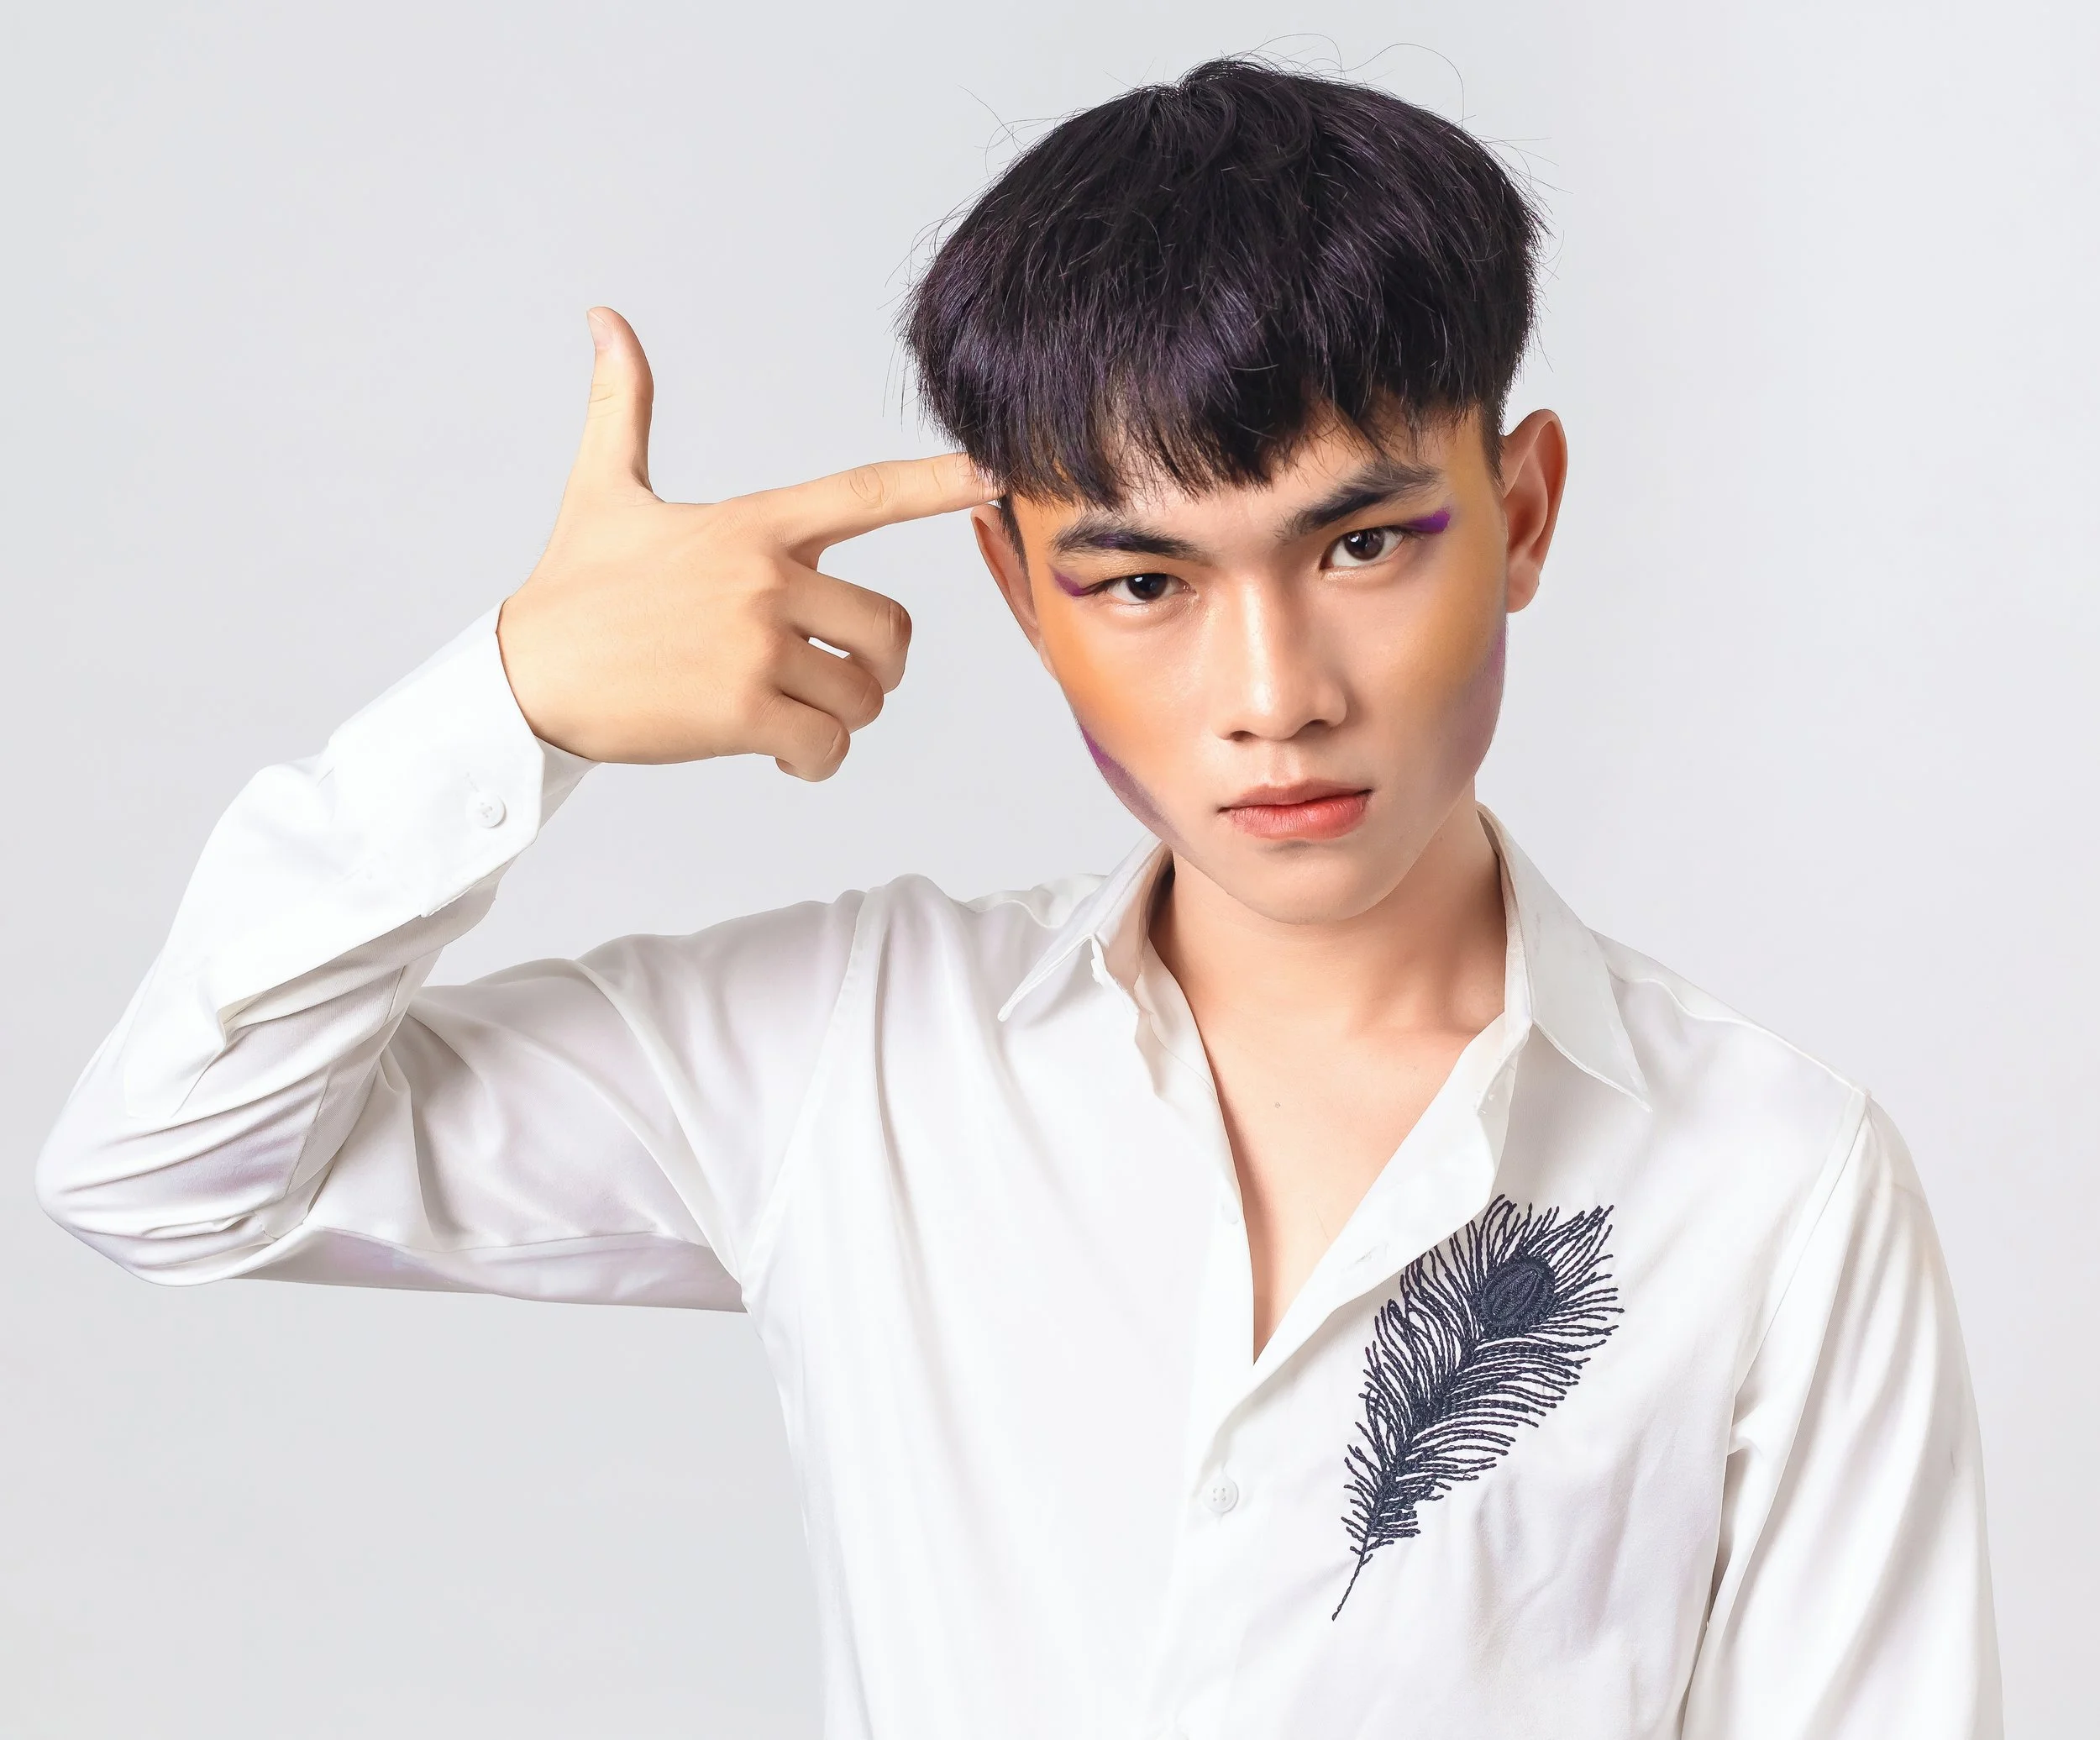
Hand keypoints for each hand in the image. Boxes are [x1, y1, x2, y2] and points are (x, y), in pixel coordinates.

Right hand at [496, 308, 995, 773]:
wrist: (524, 676)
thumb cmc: (573, 589)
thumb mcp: (601, 489)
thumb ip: (622, 406)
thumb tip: (604, 320)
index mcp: (752, 525)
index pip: (866, 493)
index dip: (939, 483)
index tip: (996, 475)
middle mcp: (766, 578)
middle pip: (890, 628)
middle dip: (877, 666)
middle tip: (833, 681)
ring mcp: (756, 645)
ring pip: (862, 697)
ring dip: (841, 718)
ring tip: (792, 716)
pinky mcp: (742, 710)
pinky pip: (827, 747)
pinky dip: (816, 762)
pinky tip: (782, 754)